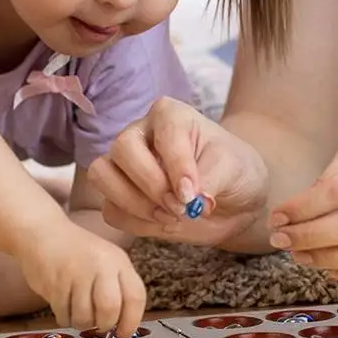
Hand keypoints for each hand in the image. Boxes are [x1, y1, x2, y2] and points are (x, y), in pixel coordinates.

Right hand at [17, 223, 146, 336]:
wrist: (43, 232)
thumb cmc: (78, 252)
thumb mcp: (106, 261)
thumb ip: (117, 286)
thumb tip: (123, 324)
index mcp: (118, 260)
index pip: (136, 296)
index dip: (131, 320)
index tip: (123, 333)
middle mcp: (101, 265)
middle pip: (110, 309)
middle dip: (104, 324)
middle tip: (98, 323)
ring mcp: (77, 273)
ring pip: (85, 317)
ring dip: (82, 323)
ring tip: (78, 311)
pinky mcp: (56, 283)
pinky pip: (64, 315)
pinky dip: (64, 317)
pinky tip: (63, 305)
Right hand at [87, 97, 269, 245]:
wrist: (233, 199)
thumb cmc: (233, 171)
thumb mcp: (234, 169)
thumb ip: (211, 179)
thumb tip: (188, 200)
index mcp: (169, 115)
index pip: (163, 132)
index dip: (176, 165)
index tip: (191, 196)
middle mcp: (140, 133)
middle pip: (122, 149)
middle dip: (151, 185)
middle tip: (180, 208)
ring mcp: (124, 164)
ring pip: (103, 175)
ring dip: (134, 204)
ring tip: (170, 217)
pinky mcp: (119, 195)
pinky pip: (109, 209)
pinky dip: (133, 222)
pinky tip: (161, 223)